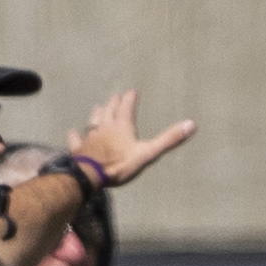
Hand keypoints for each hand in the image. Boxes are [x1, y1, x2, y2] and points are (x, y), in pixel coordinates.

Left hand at [69, 90, 196, 187]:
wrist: (91, 175)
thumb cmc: (120, 163)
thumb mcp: (148, 152)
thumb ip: (168, 139)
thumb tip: (191, 124)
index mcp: (122, 126)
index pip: (127, 107)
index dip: (130, 99)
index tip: (132, 91)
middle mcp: (105, 127)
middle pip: (109, 111)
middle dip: (113, 102)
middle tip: (115, 96)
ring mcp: (90, 137)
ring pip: (93, 120)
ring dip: (97, 113)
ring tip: (98, 106)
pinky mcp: (79, 148)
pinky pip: (76, 139)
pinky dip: (75, 134)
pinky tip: (73, 131)